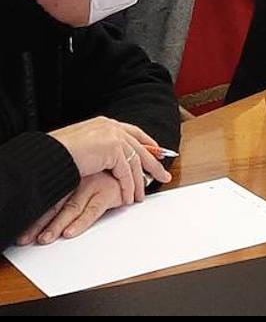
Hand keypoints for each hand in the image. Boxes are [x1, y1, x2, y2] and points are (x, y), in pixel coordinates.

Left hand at [17, 173, 125, 244]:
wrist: (131, 169)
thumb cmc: (107, 177)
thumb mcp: (83, 181)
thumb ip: (67, 194)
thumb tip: (47, 218)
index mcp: (69, 179)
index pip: (48, 201)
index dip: (35, 218)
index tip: (25, 234)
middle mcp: (78, 182)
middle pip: (55, 206)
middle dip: (40, 224)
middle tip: (28, 239)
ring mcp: (92, 186)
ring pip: (70, 209)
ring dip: (56, 226)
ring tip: (46, 238)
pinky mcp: (107, 192)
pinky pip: (92, 210)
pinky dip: (80, 222)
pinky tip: (71, 232)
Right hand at [48, 117, 170, 205]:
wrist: (46, 155)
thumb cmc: (54, 154)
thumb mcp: (80, 146)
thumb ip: (97, 149)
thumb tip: (105, 160)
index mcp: (104, 124)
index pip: (133, 132)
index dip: (146, 143)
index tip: (156, 152)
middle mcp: (111, 127)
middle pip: (140, 147)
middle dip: (153, 164)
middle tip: (163, 175)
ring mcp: (114, 137)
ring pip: (135, 162)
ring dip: (139, 182)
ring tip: (141, 197)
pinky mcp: (114, 150)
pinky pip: (126, 173)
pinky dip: (128, 187)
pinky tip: (129, 198)